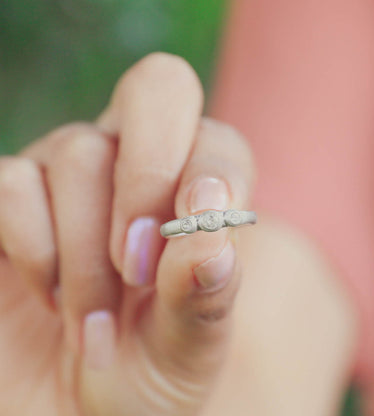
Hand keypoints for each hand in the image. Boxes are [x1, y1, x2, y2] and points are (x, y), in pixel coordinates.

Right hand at [0, 53, 254, 415]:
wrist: (78, 407)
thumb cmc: (146, 373)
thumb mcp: (188, 345)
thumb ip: (205, 293)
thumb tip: (212, 239)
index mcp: (195, 196)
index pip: (216, 141)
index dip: (209, 177)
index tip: (190, 248)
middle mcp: (136, 168)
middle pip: (155, 92)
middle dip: (146, 175)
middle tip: (135, 265)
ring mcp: (71, 178)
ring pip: (78, 153)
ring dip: (86, 256)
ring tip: (95, 326)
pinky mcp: (12, 201)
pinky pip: (13, 182)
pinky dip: (34, 246)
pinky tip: (47, 296)